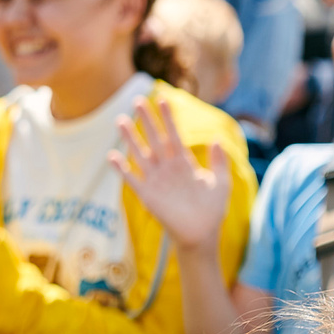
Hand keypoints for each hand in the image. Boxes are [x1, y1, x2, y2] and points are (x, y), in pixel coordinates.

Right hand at [111, 92, 230, 254]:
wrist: (201, 234)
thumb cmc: (212, 210)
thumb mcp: (221, 183)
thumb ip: (219, 162)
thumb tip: (216, 139)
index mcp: (184, 163)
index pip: (173, 135)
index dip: (168, 118)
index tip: (162, 99)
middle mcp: (167, 168)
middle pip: (154, 139)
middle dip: (146, 120)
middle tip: (137, 100)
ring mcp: (156, 181)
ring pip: (140, 154)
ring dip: (130, 138)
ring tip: (120, 121)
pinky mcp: (147, 196)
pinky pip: (132, 179)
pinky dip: (122, 169)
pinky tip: (112, 156)